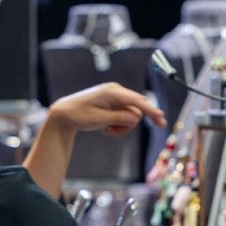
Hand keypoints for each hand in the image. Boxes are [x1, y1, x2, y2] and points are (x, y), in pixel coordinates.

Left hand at [46, 82, 166, 136]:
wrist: (65, 113)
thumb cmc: (79, 115)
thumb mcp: (98, 120)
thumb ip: (117, 118)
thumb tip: (136, 117)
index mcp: (112, 92)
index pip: (136, 100)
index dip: (150, 110)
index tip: (161, 117)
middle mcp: (116, 91)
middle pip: (137, 108)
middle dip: (130, 124)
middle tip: (118, 134)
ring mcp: (115, 97)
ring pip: (131, 114)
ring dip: (123, 127)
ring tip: (107, 132)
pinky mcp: (114, 103)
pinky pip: (125, 115)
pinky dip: (119, 125)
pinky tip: (107, 129)